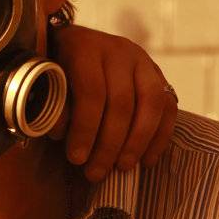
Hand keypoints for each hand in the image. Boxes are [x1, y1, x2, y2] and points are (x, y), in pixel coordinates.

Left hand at [48, 25, 176, 182]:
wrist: (78, 46)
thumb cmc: (59, 72)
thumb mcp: (50, 83)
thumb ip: (56, 106)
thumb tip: (63, 134)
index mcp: (86, 47)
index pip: (91, 92)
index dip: (84, 128)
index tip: (76, 159)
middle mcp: (118, 50)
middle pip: (122, 101)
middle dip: (109, 143)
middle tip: (96, 172)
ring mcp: (143, 61)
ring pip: (151, 103)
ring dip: (137, 142)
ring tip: (122, 168)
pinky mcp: (159, 75)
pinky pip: (168, 107)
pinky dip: (160, 137)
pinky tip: (146, 161)